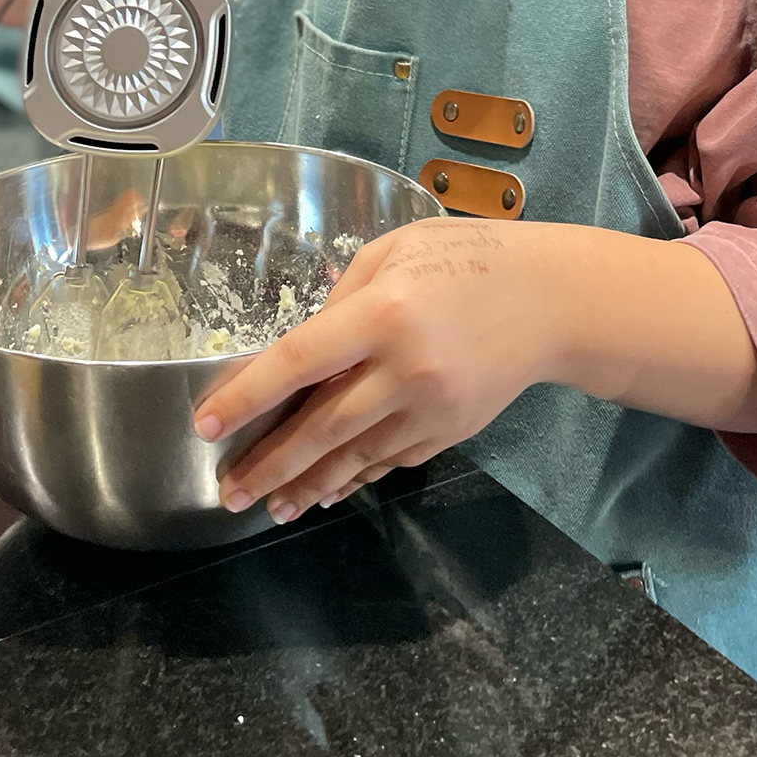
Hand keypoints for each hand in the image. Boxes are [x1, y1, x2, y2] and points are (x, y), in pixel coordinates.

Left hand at [193, 219, 569, 523]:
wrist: (549, 299)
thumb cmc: (465, 257)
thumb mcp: (396, 250)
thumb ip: (343, 296)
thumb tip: (302, 348)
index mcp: (383, 313)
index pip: (298, 361)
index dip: (247, 397)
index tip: (208, 425)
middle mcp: (404, 368)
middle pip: (321, 429)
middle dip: (269, 464)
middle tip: (227, 492)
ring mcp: (430, 408)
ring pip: (354, 457)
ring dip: (307, 485)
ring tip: (269, 507)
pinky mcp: (450, 431)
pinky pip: (391, 461)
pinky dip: (354, 477)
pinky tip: (326, 490)